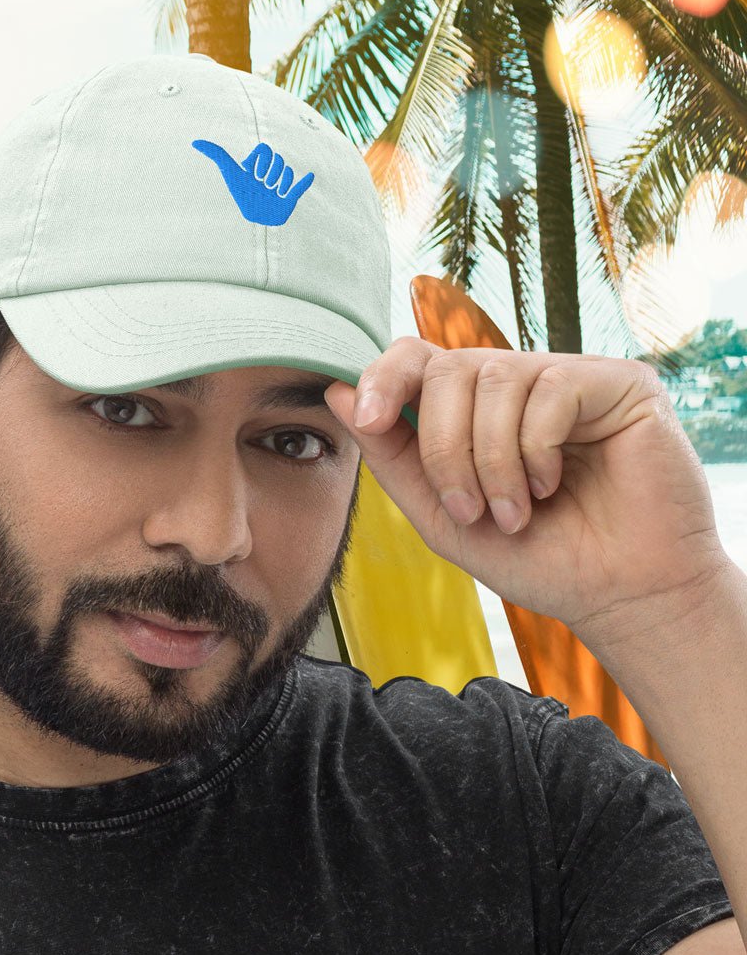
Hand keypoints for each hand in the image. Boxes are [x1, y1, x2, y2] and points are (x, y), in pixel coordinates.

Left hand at [191, 140, 313, 225]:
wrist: (251, 216)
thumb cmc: (240, 193)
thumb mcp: (230, 172)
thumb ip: (216, 155)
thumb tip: (194, 142)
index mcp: (262, 164)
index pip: (265, 150)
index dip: (260, 160)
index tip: (252, 173)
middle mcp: (273, 172)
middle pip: (278, 160)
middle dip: (270, 172)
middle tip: (263, 186)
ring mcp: (282, 184)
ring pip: (287, 172)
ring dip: (280, 182)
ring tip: (272, 193)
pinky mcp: (290, 197)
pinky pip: (300, 187)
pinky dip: (305, 182)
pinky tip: (309, 176)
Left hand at [323, 337, 728, 642]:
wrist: (614, 595)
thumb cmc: (533, 556)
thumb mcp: (441, 515)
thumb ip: (392, 457)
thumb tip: (337, 393)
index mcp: (472, 408)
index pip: (416, 358)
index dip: (383, 377)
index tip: (367, 417)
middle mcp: (517, 382)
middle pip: (446, 369)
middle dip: (442, 447)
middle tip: (467, 509)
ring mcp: (566, 376)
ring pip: (494, 378)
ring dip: (490, 460)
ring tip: (513, 512)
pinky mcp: (618, 382)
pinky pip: (550, 388)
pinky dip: (536, 449)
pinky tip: (553, 485)